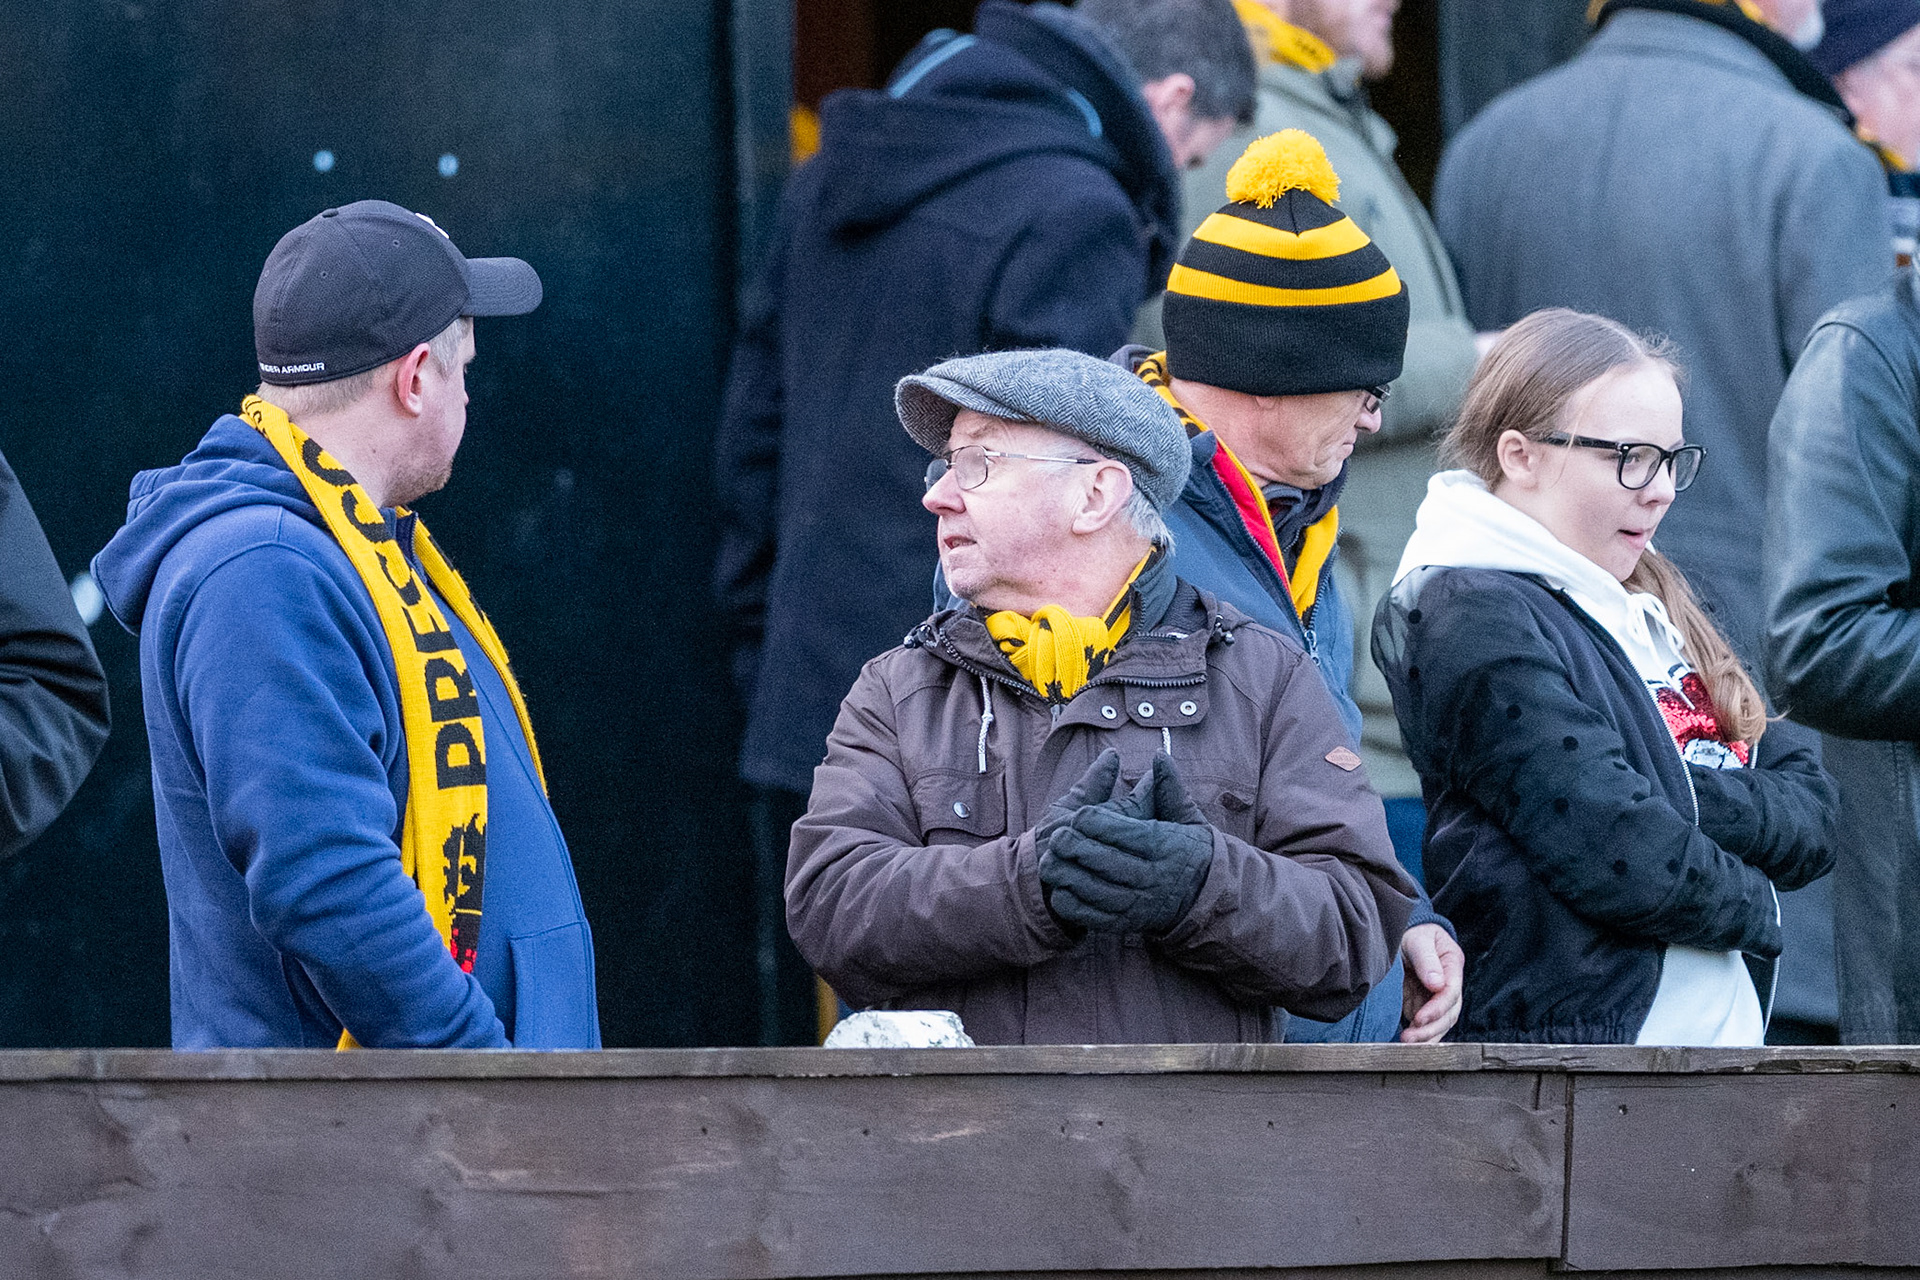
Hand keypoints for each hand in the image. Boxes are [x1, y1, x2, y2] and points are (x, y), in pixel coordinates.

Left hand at [1041, 755, 1213, 935]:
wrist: (1205, 901)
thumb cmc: (1190, 852)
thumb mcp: (1187, 818)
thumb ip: (1171, 789)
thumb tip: (1159, 756)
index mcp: (1167, 848)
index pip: (1130, 835)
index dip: (1101, 825)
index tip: (1080, 815)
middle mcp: (1154, 878)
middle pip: (1111, 863)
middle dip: (1081, 848)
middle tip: (1058, 836)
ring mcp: (1140, 904)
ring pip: (1101, 892)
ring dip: (1072, 877)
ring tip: (1052, 860)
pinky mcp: (1128, 924)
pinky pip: (1098, 918)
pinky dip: (1077, 906)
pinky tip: (1062, 890)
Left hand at [1398, 923, 1463, 1042]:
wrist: (1401, 934)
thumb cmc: (1411, 932)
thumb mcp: (1418, 940)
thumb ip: (1427, 960)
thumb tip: (1437, 984)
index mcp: (1452, 964)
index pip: (1451, 992)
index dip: (1437, 1008)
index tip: (1419, 1018)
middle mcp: (1449, 982)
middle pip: (1449, 1013)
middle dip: (1431, 1028)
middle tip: (1410, 1037)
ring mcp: (1437, 995)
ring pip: (1441, 1022)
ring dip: (1426, 1036)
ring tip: (1407, 1042)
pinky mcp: (1424, 1003)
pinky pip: (1428, 1024)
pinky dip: (1421, 1035)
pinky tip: (1410, 1042)